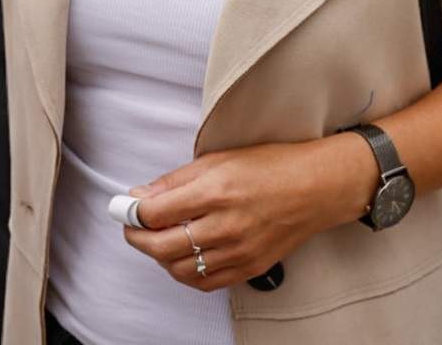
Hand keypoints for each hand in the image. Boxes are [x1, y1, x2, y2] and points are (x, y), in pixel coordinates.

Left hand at [122, 136, 374, 292]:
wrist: (316, 188)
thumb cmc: (269, 166)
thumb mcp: (217, 159)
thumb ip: (175, 181)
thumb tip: (139, 196)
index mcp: (215, 191)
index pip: (154, 213)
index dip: (131, 212)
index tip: (124, 207)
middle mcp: (225, 226)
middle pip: (160, 246)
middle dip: (137, 238)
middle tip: (133, 226)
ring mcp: (238, 252)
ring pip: (178, 269)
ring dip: (160, 256)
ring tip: (160, 238)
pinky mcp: (249, 269)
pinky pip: (204, 282)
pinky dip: (185, 272)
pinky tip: (184, 254)